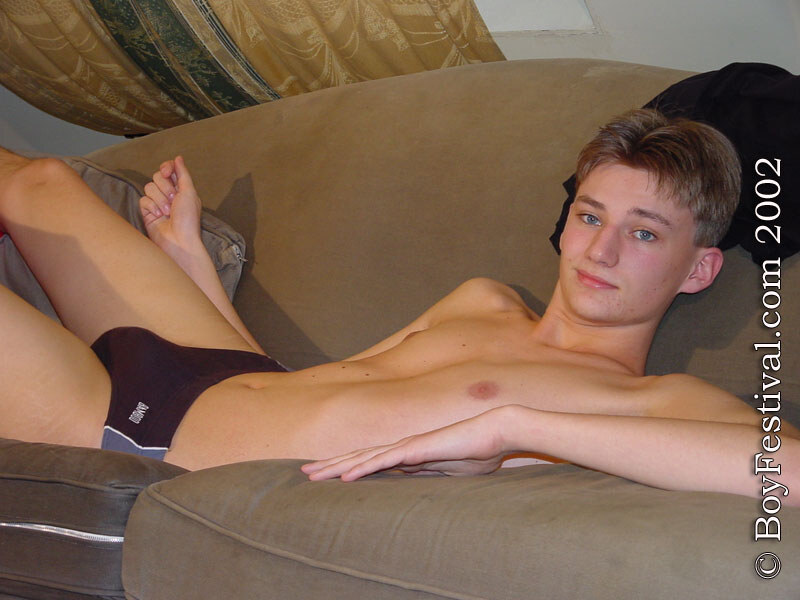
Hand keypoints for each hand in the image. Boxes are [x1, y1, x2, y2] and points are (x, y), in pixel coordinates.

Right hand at [139, 156, 202, 255]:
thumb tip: (178, 158)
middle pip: (156, 176)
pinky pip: (143, 200)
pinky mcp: (147, 211)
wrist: (178, 240)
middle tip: (174, 200)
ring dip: (160, 199)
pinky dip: (152, 207)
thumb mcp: (189, 192)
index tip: (167, 173)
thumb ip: (182, 174)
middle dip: (165, 188)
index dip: (166, 168)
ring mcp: (157, 202)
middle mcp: (168, 194)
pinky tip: (159, 216)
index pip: (168, 169)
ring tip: (168, 212)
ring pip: (149, 187)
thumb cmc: (188, 219)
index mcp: (181, 188)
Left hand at [302, 407, 517, 481]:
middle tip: (305, 474)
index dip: (347, 467)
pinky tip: (345, 476)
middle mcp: (402, 447)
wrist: (497, 432)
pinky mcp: (417, 449)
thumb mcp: (447, 471)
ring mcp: (407, 446)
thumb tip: (407, 479)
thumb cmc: (478, 451)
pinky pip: (385, 460)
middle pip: (359, 456)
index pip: (371, 461)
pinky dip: (363, 468)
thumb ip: (426, 472)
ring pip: (365, 457)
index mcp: (409, 453)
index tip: (327, 475)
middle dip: (331, 465)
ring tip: (313, 475)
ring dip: (338, 467)